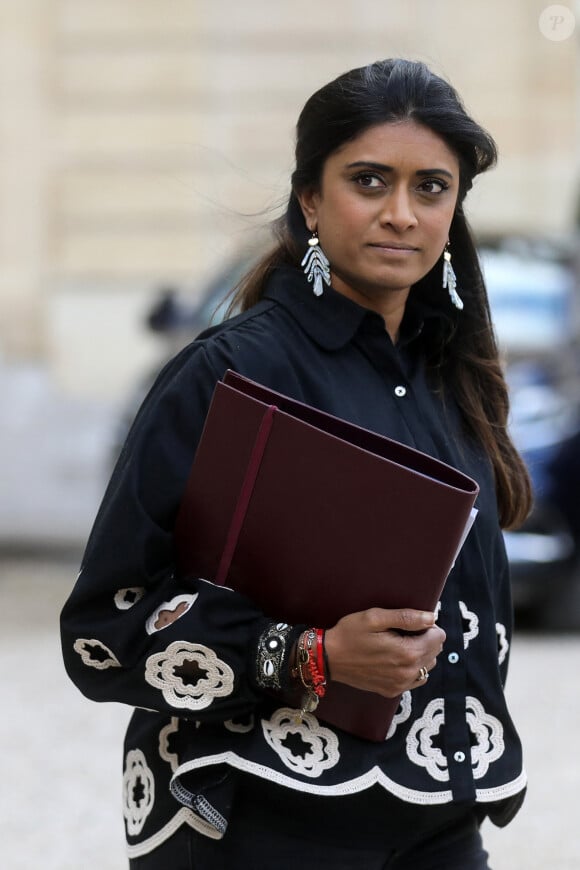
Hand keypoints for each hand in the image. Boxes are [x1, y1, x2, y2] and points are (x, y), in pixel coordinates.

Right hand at [324, 608, 444, 697]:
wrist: (329, 658)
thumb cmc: (350, 634)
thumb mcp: (376, 617)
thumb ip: (406, 618)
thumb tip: (431, 618)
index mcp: (406, 653)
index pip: (438, 638)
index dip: (428, 626)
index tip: (412, 622)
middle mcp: (407, 673)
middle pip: (435, 652)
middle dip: (425, 639)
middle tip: (404, 631)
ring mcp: (400, 685)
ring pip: (427, 667)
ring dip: (421, 654)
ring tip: (400, 643)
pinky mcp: (392, 691)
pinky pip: (416, 679)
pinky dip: (412, 668)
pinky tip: (397, 658)